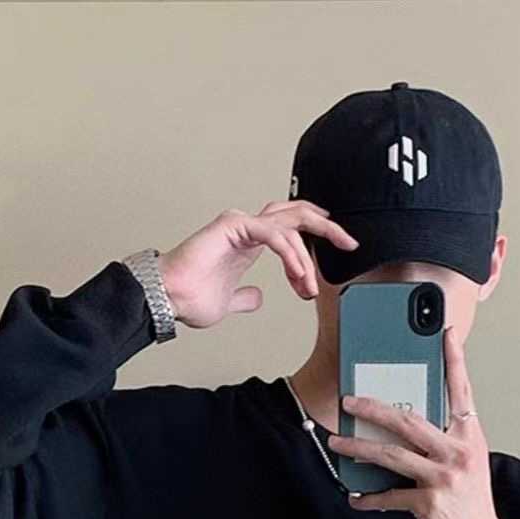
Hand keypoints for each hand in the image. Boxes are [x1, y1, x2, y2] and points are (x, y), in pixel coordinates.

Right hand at [156, 201, 358, 328]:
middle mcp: (248, 227)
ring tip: (310, 287)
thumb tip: (258, 298)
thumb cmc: (190, 298)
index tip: (335, 259)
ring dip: (307, 257)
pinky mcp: (234, 226)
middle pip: (297, 214)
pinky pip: (274, 235)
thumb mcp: (230, 302)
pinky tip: (299, 277)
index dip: (317, 239)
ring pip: (289, 225)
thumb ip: (246, 296)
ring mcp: (241, 224)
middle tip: (350, 244)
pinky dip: (291, 255)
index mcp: (250, 241)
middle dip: (328, 228)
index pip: (292, 228)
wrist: (169, 299)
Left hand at [327, 324, 512, 518]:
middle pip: (409, 420)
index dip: (453, 360)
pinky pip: (390, 496)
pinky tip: (357, 498)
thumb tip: (402, 428)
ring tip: (337, 443)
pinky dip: (370, 498)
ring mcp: (445, 478)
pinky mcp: (430, 504)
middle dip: (374, 408)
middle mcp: (459, 452)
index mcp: (470, 437)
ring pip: (391, 455)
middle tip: (349, 400)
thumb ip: (443, 443)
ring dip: (358, 448)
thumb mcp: (466, 465)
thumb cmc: (471, 506)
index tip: (444, 333)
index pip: (461, 391)